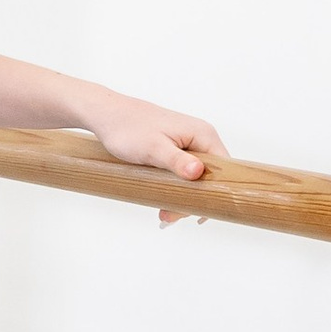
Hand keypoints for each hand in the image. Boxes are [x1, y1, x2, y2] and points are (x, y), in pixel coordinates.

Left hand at [78, 88, 226, 226]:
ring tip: (163, 214)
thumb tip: (198, 172)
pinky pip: (183, 172)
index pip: (224, 169)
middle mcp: (200, 137)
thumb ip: (176, 161)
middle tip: (170, 216)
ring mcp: (188, 143)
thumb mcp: (153, 148)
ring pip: (195, 177)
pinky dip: (176, 187)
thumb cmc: (128, 128)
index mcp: (203, 134)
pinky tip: (163, 202)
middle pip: (210, 176)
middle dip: (193, 198)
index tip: (196, 212)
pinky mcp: (176, 149)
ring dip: (183, 196)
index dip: (214, 192)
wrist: (106, 115)